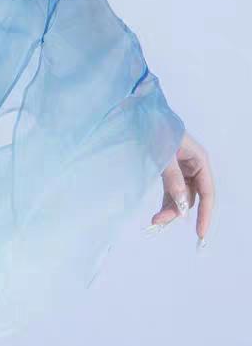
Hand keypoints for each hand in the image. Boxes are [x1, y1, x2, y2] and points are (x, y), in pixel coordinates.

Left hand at [147, 129, 213, 245]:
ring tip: (155, 220)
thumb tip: (182, 205)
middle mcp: (194, 166)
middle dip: (178, 211)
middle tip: (159, 222)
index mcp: (200, 161)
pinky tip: (158, 211)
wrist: (138, 112)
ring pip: (181, 195)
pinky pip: (171, 189)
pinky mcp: (169, 168)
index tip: (200, 233)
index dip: (205, 214)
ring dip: (170, 208)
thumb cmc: (154, 127)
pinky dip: (166, 200)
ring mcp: (182, 168)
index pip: (207, 193)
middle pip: (192, 196)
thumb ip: (173, 179)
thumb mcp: (165, 154)